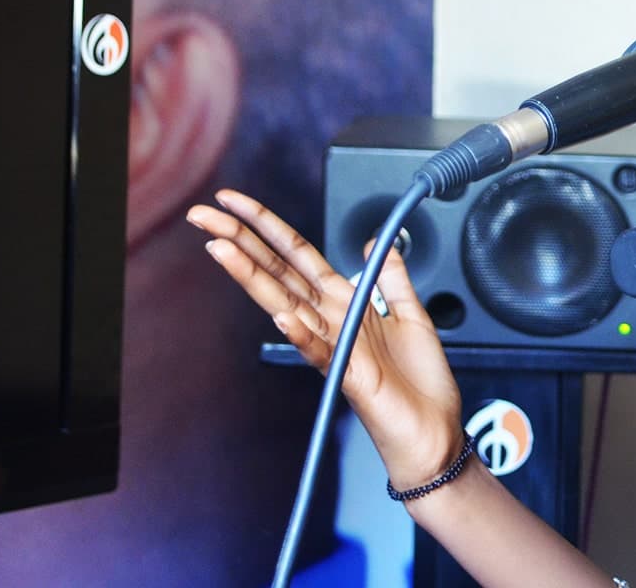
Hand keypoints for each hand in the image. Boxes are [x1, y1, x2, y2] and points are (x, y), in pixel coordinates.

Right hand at [187, 190, 465, 489]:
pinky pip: (320, 351)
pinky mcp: (348, 376)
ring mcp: (334, 348)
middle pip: (277, 272)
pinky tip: (281, 314)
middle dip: (239, 240)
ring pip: (285, 304)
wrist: (433, 434)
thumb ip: (392, 278)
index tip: (234, 202)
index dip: (266, 225)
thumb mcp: (412, 315)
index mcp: (345, 304)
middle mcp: (331, 322)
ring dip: (252, 275)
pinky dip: (301, 333)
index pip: (296, 255)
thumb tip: (379, 243)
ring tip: (221, 248)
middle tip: (202, 215)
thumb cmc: (419, 386)